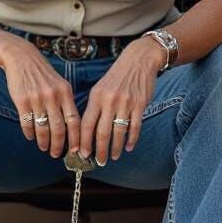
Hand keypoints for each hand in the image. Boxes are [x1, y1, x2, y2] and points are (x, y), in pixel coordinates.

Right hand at [2, 41, 79, 158]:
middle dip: (58, 145)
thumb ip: (66, 102)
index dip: (76, 138)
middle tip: (56, 154)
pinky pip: (27, 123)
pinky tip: (31, 137)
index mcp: (65, 92)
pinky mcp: (22, 100)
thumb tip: (72, 128)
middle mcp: (53, 96)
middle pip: (58, 128)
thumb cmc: (43, 74)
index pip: (74, 120)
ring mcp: (37, 98)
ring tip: (44, 148)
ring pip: (43, 128)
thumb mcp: (61, 84)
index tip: (76, 150)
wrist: (22, 58)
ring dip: (44, 142)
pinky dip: (29, 133)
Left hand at [79, 37, 164, 163]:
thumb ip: (94, 107)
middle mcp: (109, 101)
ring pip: (118, 132)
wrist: (138, 60)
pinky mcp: (140, 105)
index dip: (83, 141)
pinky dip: (131, 140)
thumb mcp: (100, 88)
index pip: (86, 124)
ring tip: (112, 157)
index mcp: (96, 97)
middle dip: (99, 150)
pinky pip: (135, 127)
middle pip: (102, 132)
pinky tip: (128, 148)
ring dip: (115, 148)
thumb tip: (87, 131)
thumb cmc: (117, 76)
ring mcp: (125, 103)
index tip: (82, 153)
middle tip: (98, 162)